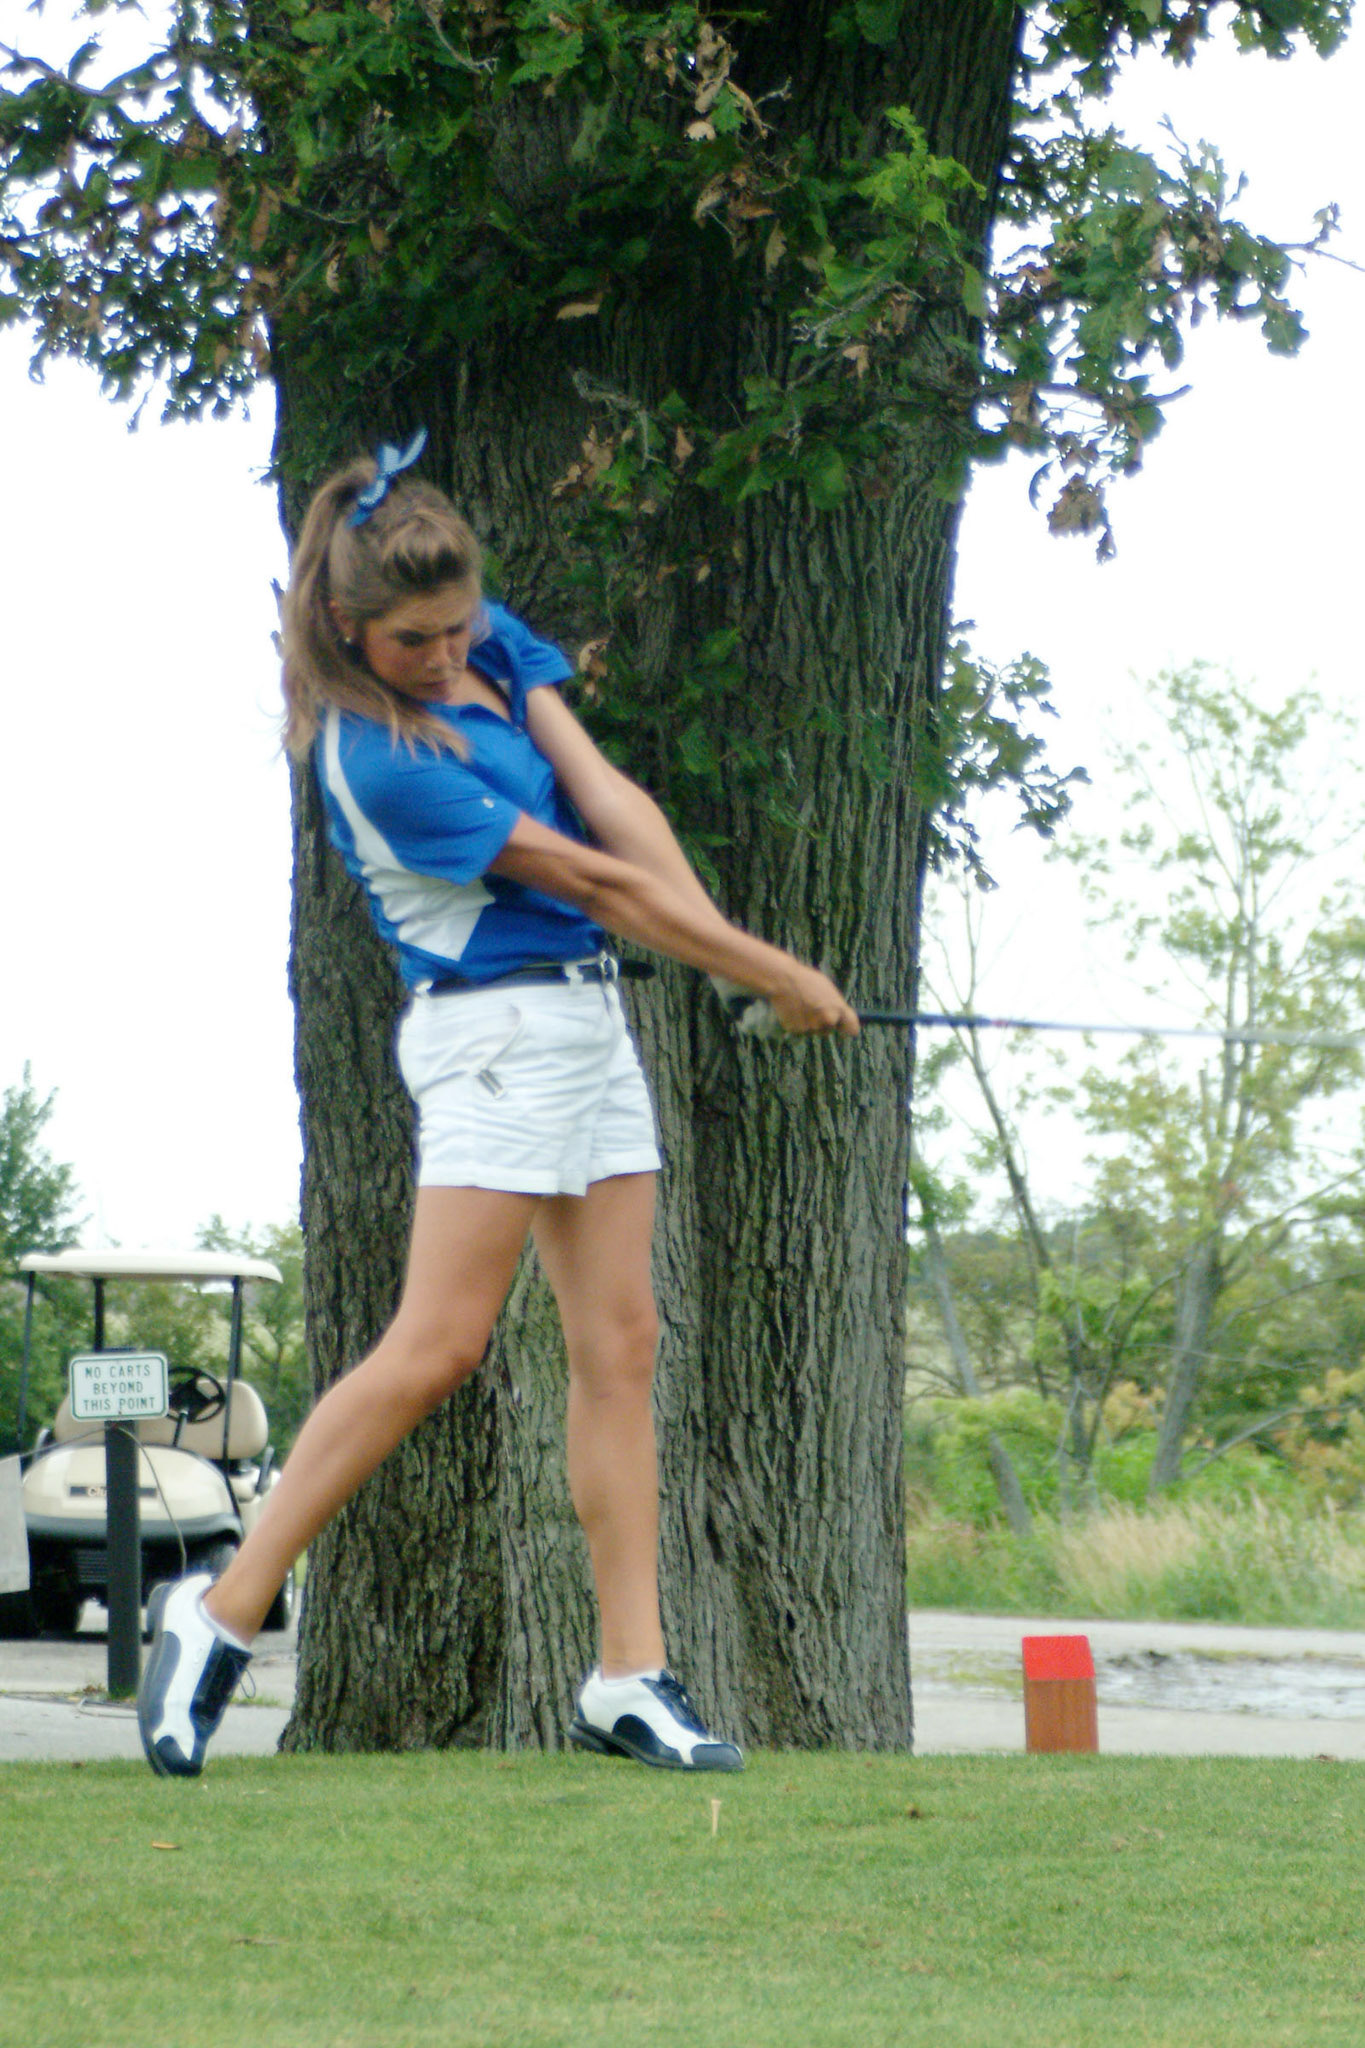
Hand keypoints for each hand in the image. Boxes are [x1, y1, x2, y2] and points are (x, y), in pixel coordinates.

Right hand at [710, 967, 859, 1038]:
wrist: (783, 980)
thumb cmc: (807, 981)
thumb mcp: (828, 989)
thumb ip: (836, 1005)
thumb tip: (839, 1017)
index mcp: (838, 1010)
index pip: (852, 1029)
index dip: (848, 1028)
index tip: (845, 1028)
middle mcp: (827, 1021)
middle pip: (829, 1030)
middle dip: (823, 1022)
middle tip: (813, 1007)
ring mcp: (811, 1028)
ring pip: (813, 1031)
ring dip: (809, 1023)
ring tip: (801, 1005)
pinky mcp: (796, 1030)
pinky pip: (800, 1030)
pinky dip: (797, 1023)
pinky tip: (793, 1010)